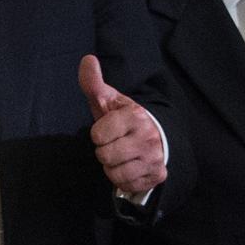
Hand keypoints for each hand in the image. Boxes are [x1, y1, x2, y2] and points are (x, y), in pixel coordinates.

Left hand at [78, 54, 165, 193]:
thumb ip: (94, 83)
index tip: (108, 129)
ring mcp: (154, 158)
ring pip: (114, 173)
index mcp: (135, 116)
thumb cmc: (125, 119)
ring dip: (112, 167)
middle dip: (105, 151)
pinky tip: (130, 166)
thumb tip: (87, 59)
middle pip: (105, 156)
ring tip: (121, 155)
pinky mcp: (157, 175)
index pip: (98, 135)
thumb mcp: (109, 100)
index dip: (98, 133)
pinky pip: (126, 184)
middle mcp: (148, 137)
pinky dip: (123, 178)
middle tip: (115, 143)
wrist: (156, 137)